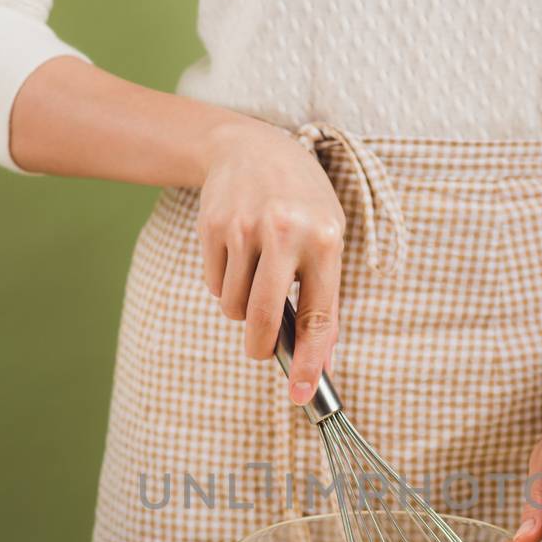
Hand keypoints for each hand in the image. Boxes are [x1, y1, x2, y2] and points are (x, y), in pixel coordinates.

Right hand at [198, 120, 345, 402]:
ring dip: (244, 308)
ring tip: (257, 276)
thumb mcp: (328, 236)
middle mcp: (285, 232)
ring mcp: (244, 228)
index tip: (303, 394)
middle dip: (261, 347)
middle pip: (264, 320)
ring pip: (235, 307)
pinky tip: (238, 256)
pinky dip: (226, 286)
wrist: (251, 147)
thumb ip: (325, 295)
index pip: (319, 316)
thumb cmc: (301, 202)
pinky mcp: (213, 227)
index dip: (311, 362)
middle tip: (262, 350)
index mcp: (326, 239)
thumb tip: (318, 359)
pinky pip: (216, 286)